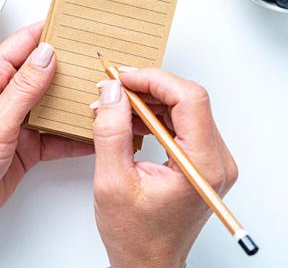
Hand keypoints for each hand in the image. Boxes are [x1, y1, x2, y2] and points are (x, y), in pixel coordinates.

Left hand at [0, 22, 92, 238]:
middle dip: (68, 66)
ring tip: (103, 94)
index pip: (20, 46)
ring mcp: (14, 122)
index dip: (46, 32)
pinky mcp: (24, 146)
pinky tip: (92, 132)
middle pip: (40, 73)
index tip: (72, 22)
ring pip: (51, 104)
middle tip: (98, 60)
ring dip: (73, 102)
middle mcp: (1, 97)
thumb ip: (24, 88)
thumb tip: (46, 54)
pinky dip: (72, 134)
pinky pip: (54, 135)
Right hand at [92, 68, 238, 267]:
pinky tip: (125, 120)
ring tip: (112, 107)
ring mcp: (210, 161)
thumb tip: (112, 92)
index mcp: (202, 165)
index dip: (153, 80)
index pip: (189, 99)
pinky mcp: (199, 161)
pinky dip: (151, 115)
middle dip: (146, 88)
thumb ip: (111, 131)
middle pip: (187, 100)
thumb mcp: (112, 180)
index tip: (122, 77)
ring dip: (145, 101)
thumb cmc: (135, 235)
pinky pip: (179, 123)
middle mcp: (215, 161)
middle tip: (112, 88)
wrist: (147, 263)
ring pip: (182, 108)